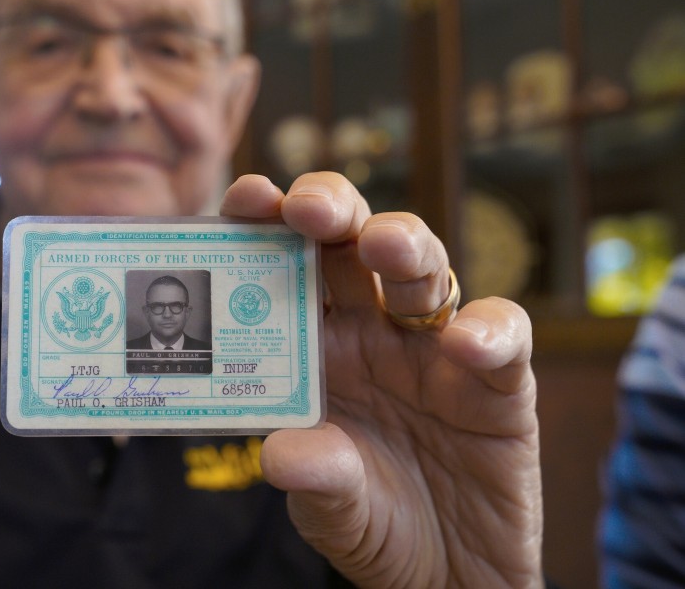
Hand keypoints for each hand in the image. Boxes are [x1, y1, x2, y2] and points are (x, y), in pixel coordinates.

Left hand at [221, 173, 541, 588]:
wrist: (448, 575)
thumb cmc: (372, 522)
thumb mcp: (329, 509)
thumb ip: (313, 478)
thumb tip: (283, 455)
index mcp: (317, 344)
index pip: (289, 264)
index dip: (268, 223)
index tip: (247, 199)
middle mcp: (373, 331)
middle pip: (353, 243)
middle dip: (333, 211)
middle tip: (308, 208)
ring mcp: (435, 349)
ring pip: (426, 269)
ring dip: (406, 245)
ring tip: (385, 246)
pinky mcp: (498, 381)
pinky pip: (503, 336)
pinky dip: (490, 330)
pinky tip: (465, 343)